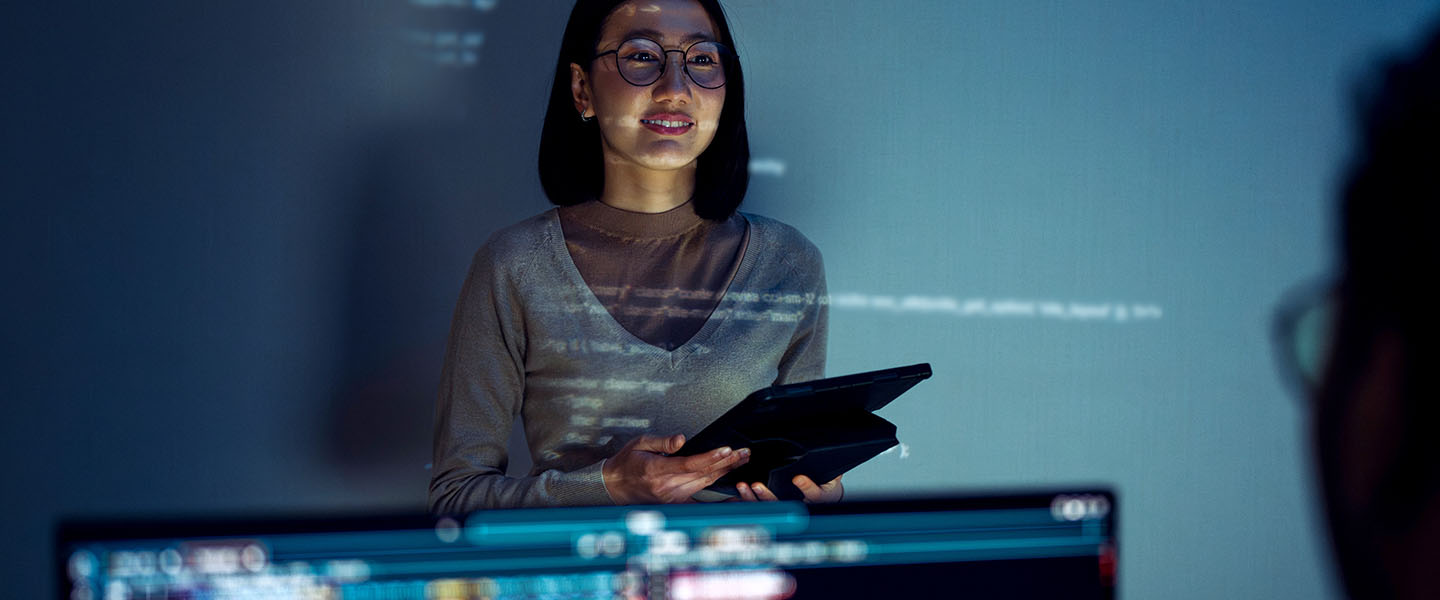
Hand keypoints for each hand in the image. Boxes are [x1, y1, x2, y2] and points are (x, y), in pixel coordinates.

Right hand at [603, 434, 750, 503]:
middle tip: (744, 452)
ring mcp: (673, 496)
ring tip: (742, 459)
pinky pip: (701, 496)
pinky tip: (732, 487)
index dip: (710, 457)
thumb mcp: (639, 444)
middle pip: (703, 473)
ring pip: (705, 482)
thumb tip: (680, 439)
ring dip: (725, 471)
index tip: (727, 449)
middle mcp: (667, 486)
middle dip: (726, 462)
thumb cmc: (626, 464)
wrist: (615, 486)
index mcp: (657, 470)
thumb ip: (662, 441)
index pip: (690, 464)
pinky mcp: (676, 501)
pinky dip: (718, 491)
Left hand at [734, 475, 842, 502]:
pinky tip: (739, 492)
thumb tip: (836, 457)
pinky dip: (746, 500)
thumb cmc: (826, 487)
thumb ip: (833, 471)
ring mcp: (784, 506)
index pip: (812, 494)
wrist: (824, 500)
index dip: (806, 487)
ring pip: (766, 506)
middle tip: (758, 486)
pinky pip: (758, 506)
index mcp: (816, 498)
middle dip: (767, 496)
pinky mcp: (773, 505)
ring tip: (744, 486)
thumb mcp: (833, 479)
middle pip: (781, 504)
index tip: (798, 479)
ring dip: (752, 498)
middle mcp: (798, 505)